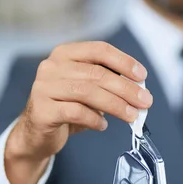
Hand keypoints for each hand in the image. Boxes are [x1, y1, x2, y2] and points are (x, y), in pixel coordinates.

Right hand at [4, 41, 152, 183]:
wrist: (37, 134)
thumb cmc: (67, 108)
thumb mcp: (88, 90)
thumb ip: (108, 84)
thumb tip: (139, 90)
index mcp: (65, 54)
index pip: (99, 50)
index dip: (124, 61)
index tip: (142, 76)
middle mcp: (51, 66)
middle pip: (97, 73)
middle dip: (126, 88)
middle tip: (146, 101)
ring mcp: (43, 87)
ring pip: (88, 92)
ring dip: (116, 105)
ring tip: (132, 116)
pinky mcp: (41, 110)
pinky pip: (76, 112)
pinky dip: (95, 120)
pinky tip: (103, 126)